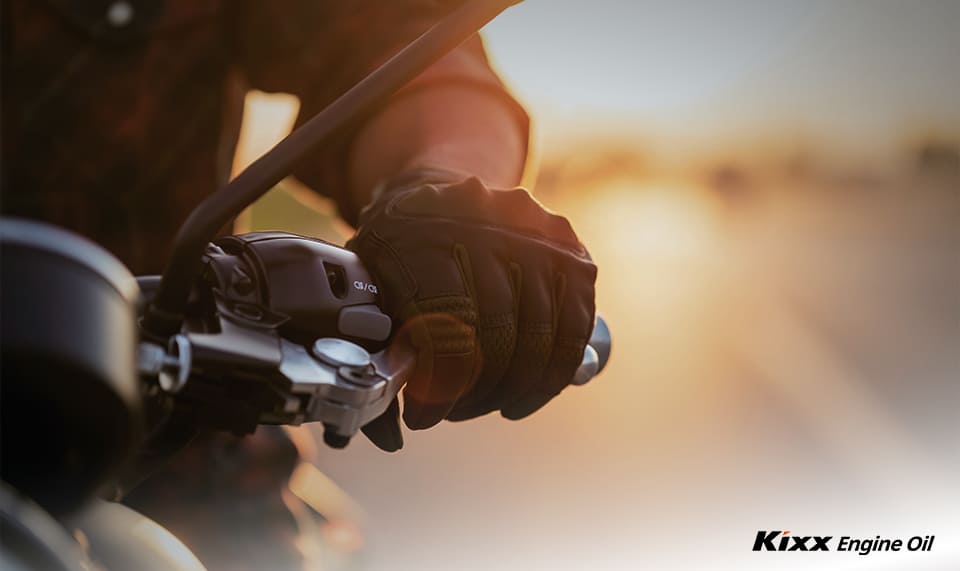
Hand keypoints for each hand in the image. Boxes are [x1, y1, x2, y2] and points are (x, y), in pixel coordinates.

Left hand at [347, 170, 595, 450]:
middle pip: (497, 336)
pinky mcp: (572, 254)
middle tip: (452, 410)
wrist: (438, 196)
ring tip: (483, 402)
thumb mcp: (366, 289)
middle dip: (473, 393)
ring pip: (538, 340)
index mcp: (424, 232)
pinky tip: (524, 394)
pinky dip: (552, 376)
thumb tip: (391, 437)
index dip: (440, 386)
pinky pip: (574, 331)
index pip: (447, 326)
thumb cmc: (396, 255)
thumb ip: (374, 356)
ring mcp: (537, 237)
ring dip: (510, 390)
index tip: (424, 416)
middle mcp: (487, 225)